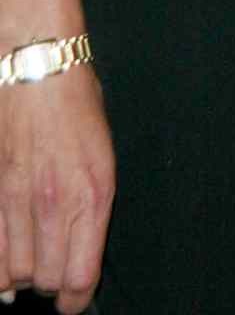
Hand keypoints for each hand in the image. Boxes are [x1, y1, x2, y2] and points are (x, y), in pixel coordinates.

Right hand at [0, 67, 113, 311]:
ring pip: (16, 273)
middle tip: (55, 270)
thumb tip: (81, 248)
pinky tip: (5, 265)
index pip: (82, 278)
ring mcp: (17, 200)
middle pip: (48, 281)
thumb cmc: (75, 102)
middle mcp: (55, 203)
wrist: (37, 65)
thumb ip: (92, 204)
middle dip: (53, 283)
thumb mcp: (103, 153)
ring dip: (24, 274)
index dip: (77, 298)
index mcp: (93, 193)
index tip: (76, 298)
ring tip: (32, 261)